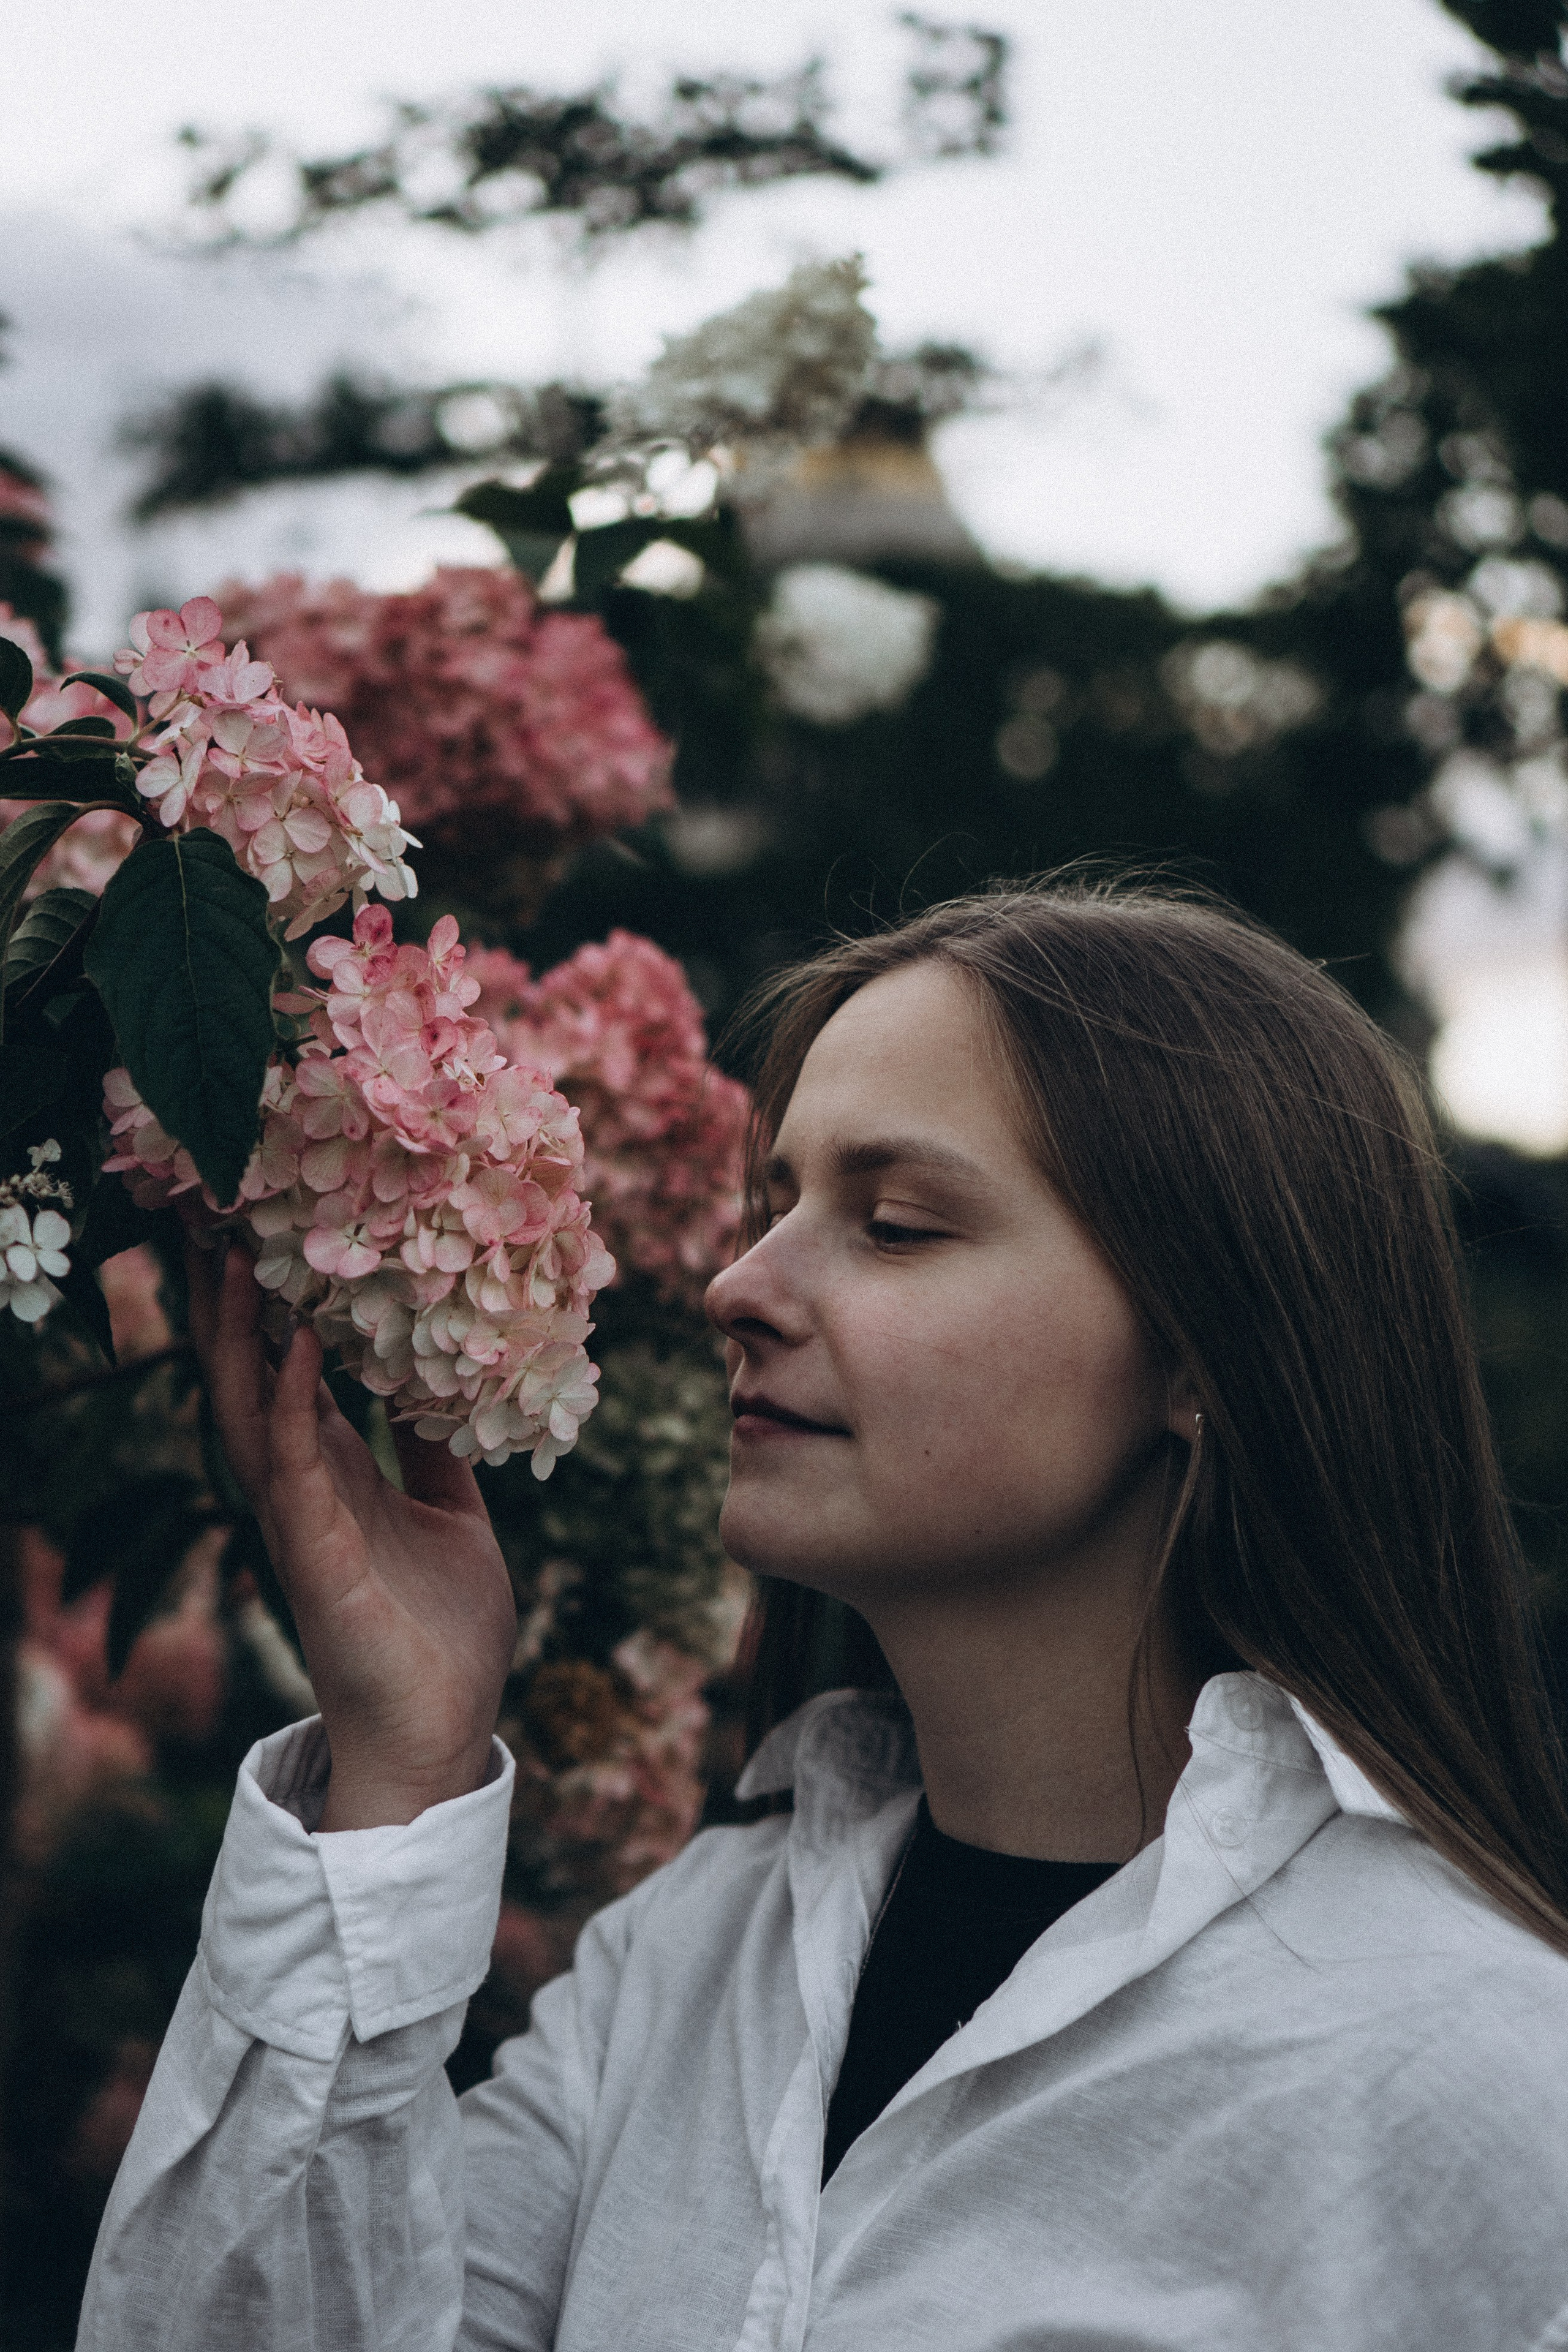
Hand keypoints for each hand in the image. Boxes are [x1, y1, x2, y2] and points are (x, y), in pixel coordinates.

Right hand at [188, 1238, 517, 1829]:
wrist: (442, 1731)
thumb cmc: (445, 1634)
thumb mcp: (454, 1514)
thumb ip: (436, 1450)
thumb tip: (440, 1382)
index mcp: (336, 1475)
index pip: (290, 1370)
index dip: (274, 1301)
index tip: (269, 1224)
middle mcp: (304, 1487)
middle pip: (251, 1373)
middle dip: (233, 1298)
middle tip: (223, 1210)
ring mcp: (300, 1518)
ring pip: (252, 1405)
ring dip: (243, 1329)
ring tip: (241, 1247)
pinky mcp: (313, 1551)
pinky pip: (297, 1460)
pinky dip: (296, 1395)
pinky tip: (301, 1337)